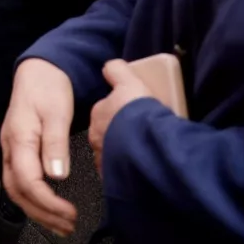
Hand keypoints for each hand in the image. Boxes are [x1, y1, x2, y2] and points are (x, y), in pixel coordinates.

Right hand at [1, 58, 78, 236]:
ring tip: (62, 226)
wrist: (38, 70)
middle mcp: (9, 147)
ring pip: (16, 190)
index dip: (47, 202)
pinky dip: (35, 200)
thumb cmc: (48, 88)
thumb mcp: (56, 112)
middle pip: (17, 191)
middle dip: (42, 213)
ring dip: (38, 211)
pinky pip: (20, 182)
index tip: (71, 213)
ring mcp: (11, 150)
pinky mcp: (17, 151)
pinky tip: (50, 208)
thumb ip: (55, 143)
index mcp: (18, 138)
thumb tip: (57, 176)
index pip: (27, 180)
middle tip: (69, 226)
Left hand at [88, 59, 152, 175]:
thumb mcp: (129, 82)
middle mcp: (97, 138)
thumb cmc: (137, 113)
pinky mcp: (116, 177)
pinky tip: (144, 170)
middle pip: (107, 135)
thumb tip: (109, 65)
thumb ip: (117, 71)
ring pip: (113, 155)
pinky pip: (121, 174)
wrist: (147, 143)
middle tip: (139, 135)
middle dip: (119, 136)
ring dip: (125, 154)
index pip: (104, 113)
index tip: (129, 116)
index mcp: (98, 115)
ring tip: (144, 153)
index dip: (118, 114)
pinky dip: (131, 171)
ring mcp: (105, 159)